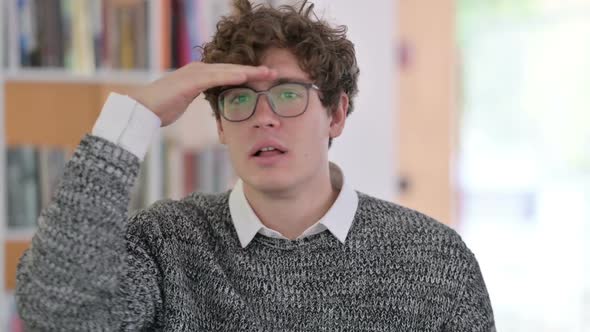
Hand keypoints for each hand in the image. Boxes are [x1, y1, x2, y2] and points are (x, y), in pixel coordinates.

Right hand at [130, 62, 276, 126]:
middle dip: (253, 71)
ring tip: (267, 73)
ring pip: (227, 70)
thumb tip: (210, 104)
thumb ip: (198, 98)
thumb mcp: (185, 101)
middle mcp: (198, 70)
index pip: (228, 73)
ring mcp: (194, 73)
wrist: (142, 107)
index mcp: (199, 75)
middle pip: (231, 69)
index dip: (247, 75)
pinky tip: (245, 77)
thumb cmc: (162, 107)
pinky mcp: (190, 80)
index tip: (265, 79)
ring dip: (249, 72)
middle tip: (274, 73)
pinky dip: (231, 76)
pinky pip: (215, 77)